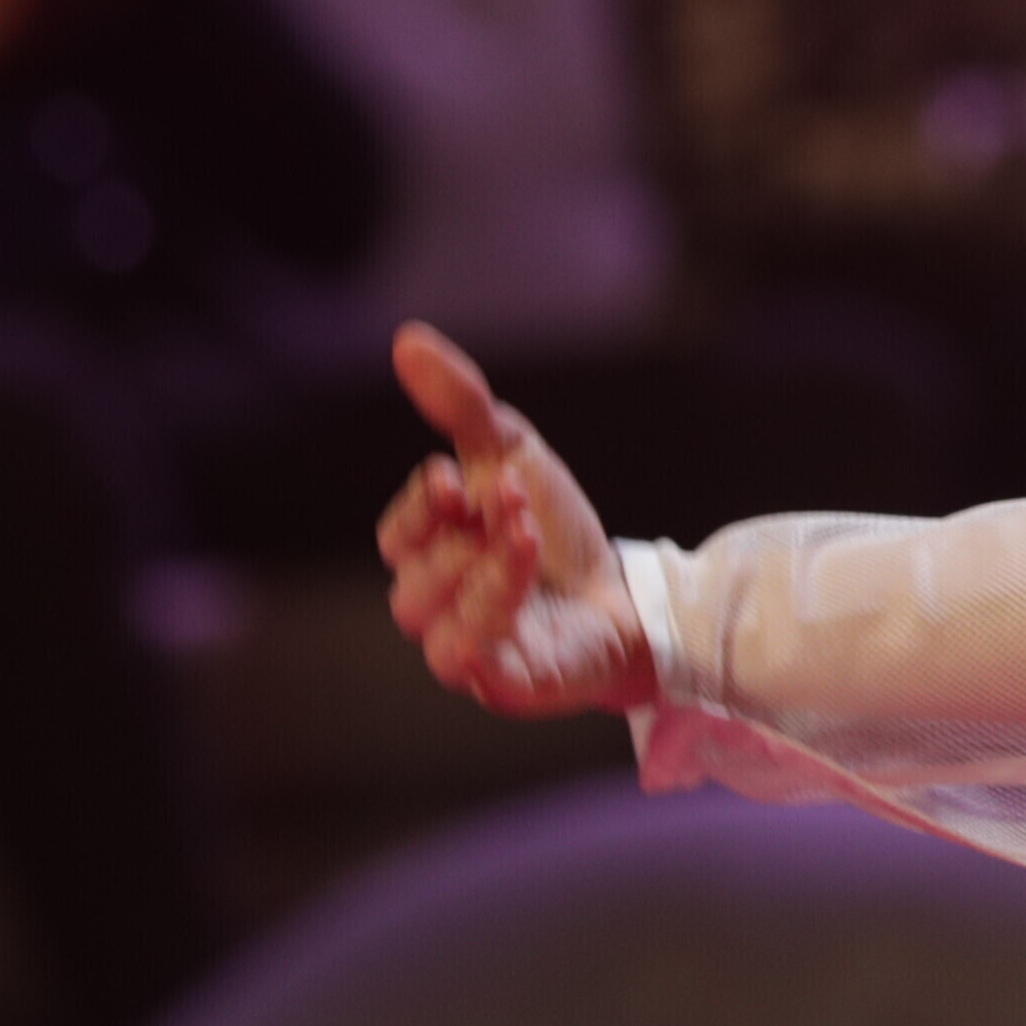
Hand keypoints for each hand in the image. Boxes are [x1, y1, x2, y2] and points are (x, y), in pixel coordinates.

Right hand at [376, 320, 647, 715]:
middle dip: (460, 542)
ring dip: (486, 576)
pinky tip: (517, 594)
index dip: (421, 509)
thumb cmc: (556, 528)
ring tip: (527, 537)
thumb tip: (406, 340)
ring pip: (442, 630)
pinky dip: (490, 631)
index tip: (456, 478)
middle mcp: (439, 611)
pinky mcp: (510, 686)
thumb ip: (461, 404)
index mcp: (430, 558)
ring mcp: (472, 653)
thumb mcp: (513, 453)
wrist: (629, 592)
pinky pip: (478, 670)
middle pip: (412, 587)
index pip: (396, 538)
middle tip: (512, 501)